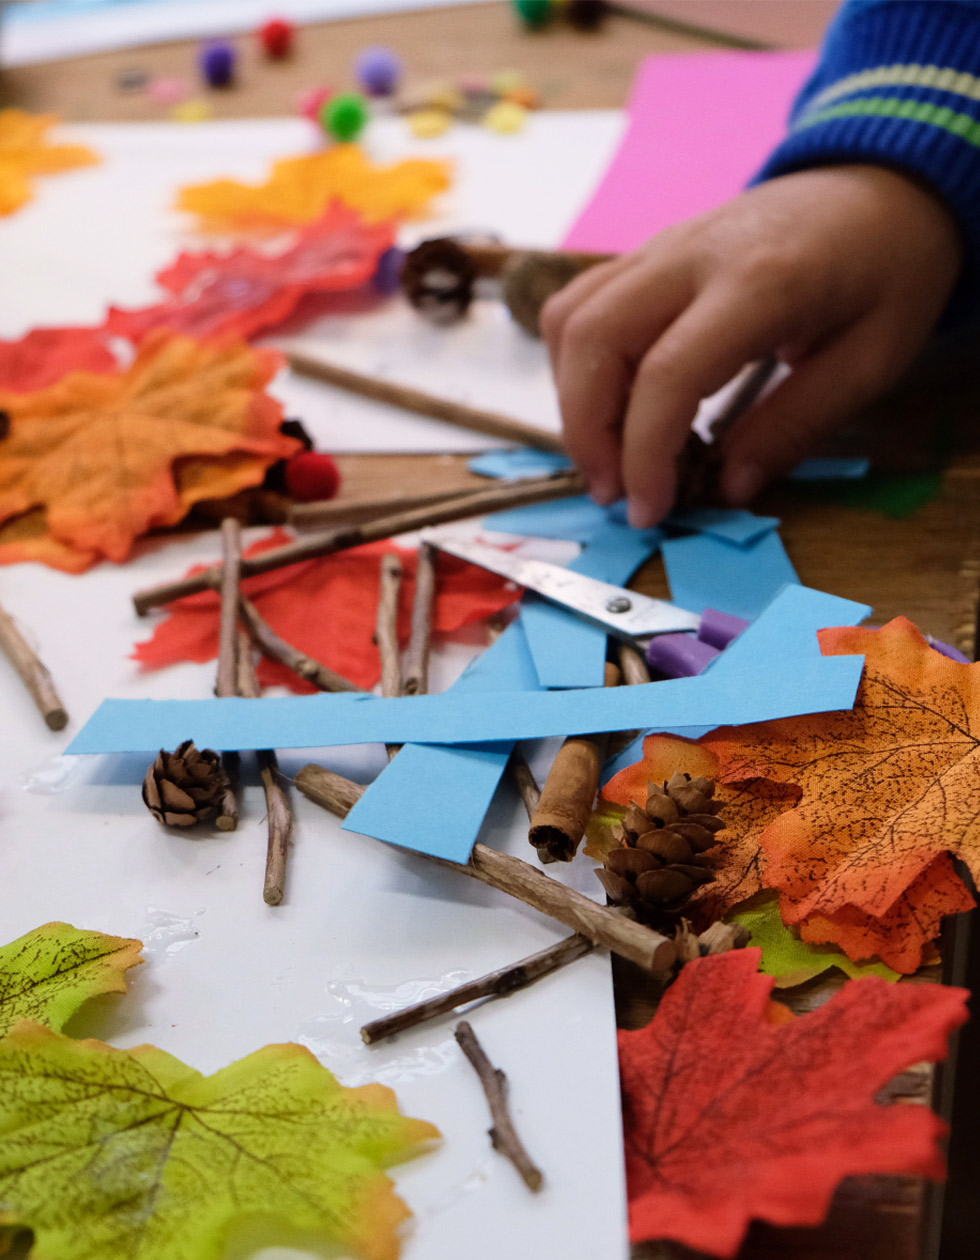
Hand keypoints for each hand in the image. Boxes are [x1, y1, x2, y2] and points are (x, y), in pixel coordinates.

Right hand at [540, 165, 963, 525]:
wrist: (882, 184)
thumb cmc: (888, 271)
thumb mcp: (870, 361)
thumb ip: (794, 426)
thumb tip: (727, 489)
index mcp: (758, 281)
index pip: (666, 373)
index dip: (644, 454)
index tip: (651, 510)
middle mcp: (691, 256)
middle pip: (594, 340)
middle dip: (587, 433)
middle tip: (615, 494)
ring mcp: (660, 247)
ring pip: (572, 319)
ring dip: (573, 400)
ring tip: (609, 457)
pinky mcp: (646, 254)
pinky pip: (579, 303)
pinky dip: (575, 363)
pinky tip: (610, 404)